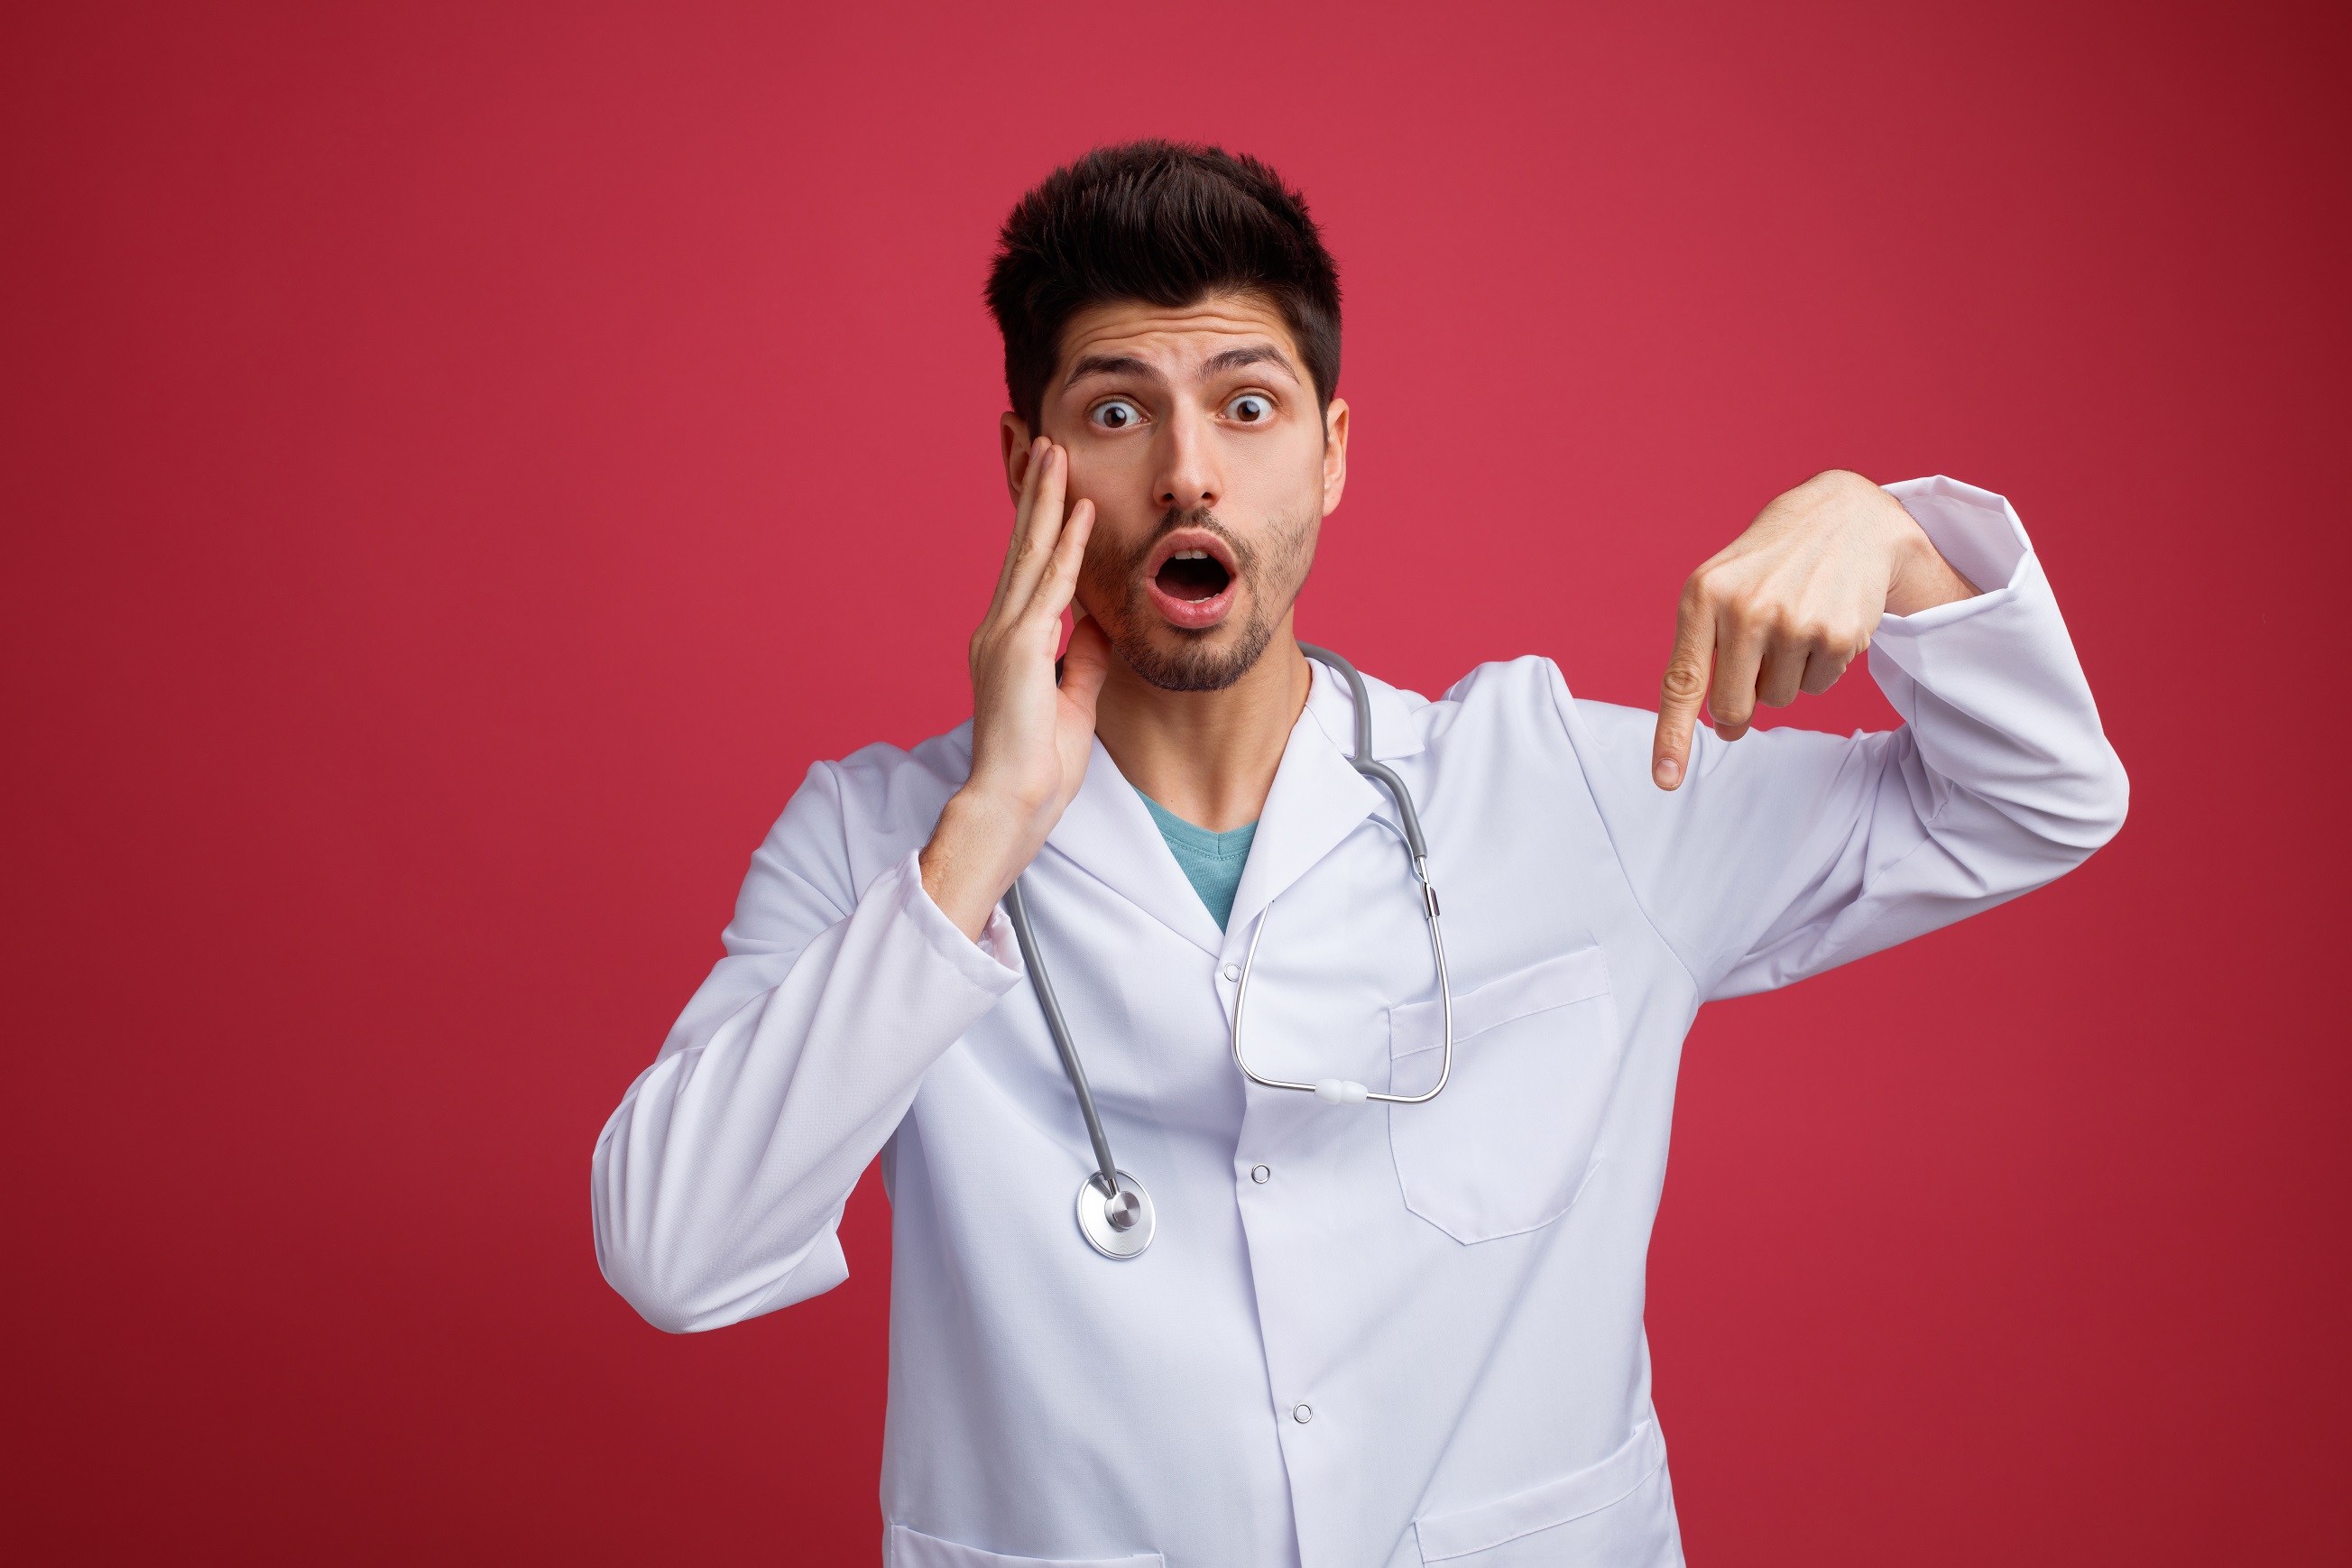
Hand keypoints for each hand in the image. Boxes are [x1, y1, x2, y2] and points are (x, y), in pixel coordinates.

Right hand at [920, 440, 1111, 937]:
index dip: (1040, 522)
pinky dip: (1066, 546)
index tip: (1052, 483)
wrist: (1011, 803)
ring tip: (1056, 452)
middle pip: (1021, 546)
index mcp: (1008, 642)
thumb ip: (1081, 659)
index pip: (1027, 568)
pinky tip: (1079, 511)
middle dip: (1035, 492)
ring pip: (1030, 553)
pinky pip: (1050, 587)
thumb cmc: (1038, 766)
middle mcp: (998, 629)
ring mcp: (1004, 636)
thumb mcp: (1072, 700)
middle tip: (1044, 442)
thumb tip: (1098, 623)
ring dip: (1046, 500)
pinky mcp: (1019, 650)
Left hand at [1651, 470, 1976, 789]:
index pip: (1683, 682)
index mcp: (1703, 597)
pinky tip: (1822, 623)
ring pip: (1778, 701)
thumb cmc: (1768, 563)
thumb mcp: (1719, 587)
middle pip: (1733, 707)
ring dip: (1784, 677)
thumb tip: (1723, 728)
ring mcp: (1794, 624)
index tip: (1665, 780)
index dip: (1673, 737)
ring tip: (1793, 624)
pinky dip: (1818, 667)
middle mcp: (1746, 610)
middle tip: (1757, 665)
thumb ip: (1705, 653)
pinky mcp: (1837, 636)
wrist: (1845, 518)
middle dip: (1741, 705)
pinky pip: (1817, 687)